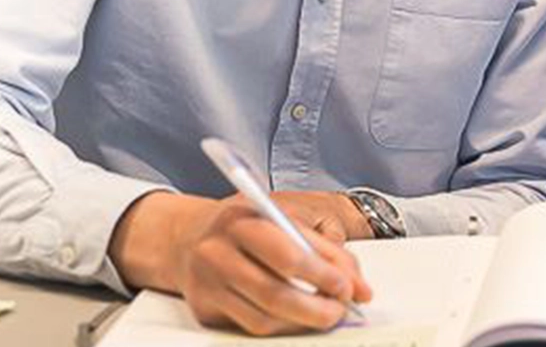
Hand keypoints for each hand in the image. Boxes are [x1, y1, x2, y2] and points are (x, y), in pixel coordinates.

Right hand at [109, 191, 373, 335]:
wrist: (186, 237)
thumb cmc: (244, 224)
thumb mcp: (283, 218)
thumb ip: (324, 248)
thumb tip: (359, 286)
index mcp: (242, 219)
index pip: (288, 254)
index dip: (323, 276)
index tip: (348, 287)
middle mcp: (218, 251)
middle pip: (274, 293)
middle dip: (316, 308)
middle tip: (341, 310)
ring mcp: (207, 283)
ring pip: (263, 318)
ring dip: (302, 323)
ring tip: (325, 315)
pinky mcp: (204, 309)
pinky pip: (249, 327)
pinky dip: (281, 328)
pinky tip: (297, 320)